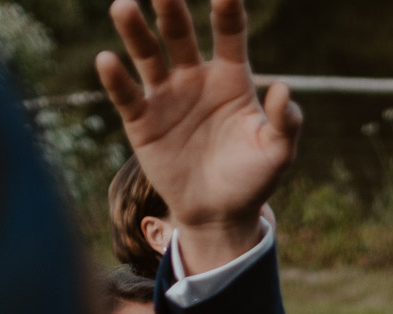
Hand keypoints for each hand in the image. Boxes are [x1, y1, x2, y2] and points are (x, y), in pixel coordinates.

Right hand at [96, 0, 299, 265]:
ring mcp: (166, 97)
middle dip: (172, 9)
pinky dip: (116, 79)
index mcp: (231, 77)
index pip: (229, 33)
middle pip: (181, 34)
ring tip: (123, 6)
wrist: (219, 215)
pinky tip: (106, 59)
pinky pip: (127, 95)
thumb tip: (284, 90)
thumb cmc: (252, 179)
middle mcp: (195, 78)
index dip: (227, 9)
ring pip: (148, 55)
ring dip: (135, 31)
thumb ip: (286, 123)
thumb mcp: (277, 153)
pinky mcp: (142, 122)